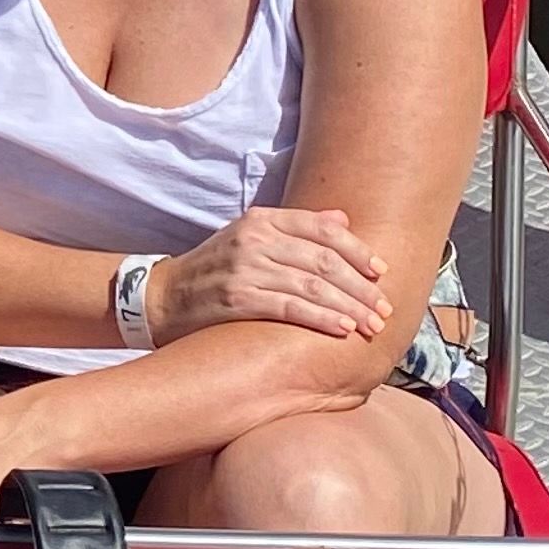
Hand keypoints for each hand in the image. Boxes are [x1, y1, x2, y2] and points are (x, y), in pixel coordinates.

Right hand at [148, 206, 388, 345]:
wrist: (165, 297)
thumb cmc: (215, 269)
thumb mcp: (250, 237)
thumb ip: (296, 228)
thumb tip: (342, 219)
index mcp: (262, 219)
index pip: (323, 229)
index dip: (358, 251)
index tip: (381, 272)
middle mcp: (255, 239)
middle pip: (324, 260)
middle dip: (361, 287)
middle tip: (384, 308)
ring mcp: (245, 267)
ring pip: (313, 286)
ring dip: (349, 308)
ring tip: (371, 325)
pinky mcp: (237, 298)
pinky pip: (291, 307)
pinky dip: (322, 318)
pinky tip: (342, 329)